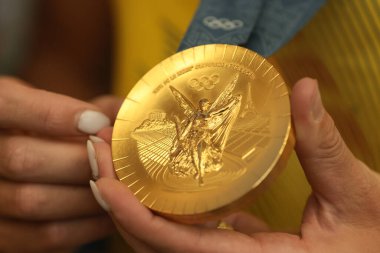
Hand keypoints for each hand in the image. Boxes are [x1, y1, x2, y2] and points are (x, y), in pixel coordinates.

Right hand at [0, 77, 121, 252]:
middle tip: (115, 160)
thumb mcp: (68, 108)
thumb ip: (97, 108)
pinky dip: (85, 225)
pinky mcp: (4, 235)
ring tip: (119, 186)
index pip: (7, 104)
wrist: (30, 160)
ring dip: (87, 195)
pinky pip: (45, 235)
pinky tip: (109, 210)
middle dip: (80, 161)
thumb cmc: (56, 132)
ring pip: (34, 201)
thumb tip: (133, 116)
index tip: (96, 122)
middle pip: (23, 159)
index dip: (53, 114)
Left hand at [90, 78, 379, 252]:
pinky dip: (168, 212)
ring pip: (168, 243)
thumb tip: (305, 91)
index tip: (103, 178)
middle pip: (155, 245)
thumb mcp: (358, 200)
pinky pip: (191, 237)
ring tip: (121, 162)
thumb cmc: (376, 247)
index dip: (131, 215)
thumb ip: (325, 148)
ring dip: (138, 203)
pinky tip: (165, 183)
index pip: (175, 247)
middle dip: (119, 202)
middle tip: (102, 153)